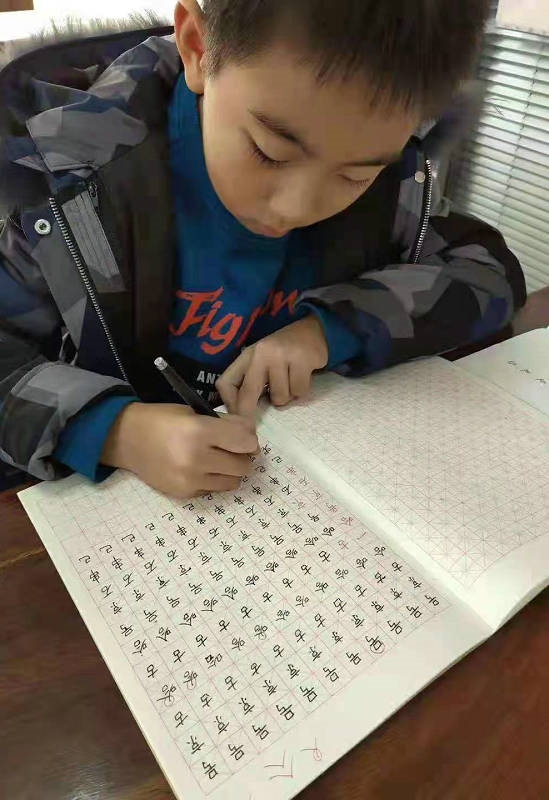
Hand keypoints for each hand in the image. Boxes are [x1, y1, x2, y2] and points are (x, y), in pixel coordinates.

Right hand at [101, 402, 257, 497]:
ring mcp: (189, 480)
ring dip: (230, 471)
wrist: (127, 439)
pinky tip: (199, 469)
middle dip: (242, 456)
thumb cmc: (163, 420)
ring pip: (232, 482)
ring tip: (217, 459)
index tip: (243, 437)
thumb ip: (225, 424)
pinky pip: (213, 490)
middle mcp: (195, 459)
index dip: (249, 440)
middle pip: (242, 465)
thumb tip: (251, 435)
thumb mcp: (195, 412)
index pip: (245, 442)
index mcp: (198, 431)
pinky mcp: (184, 494)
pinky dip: (212, 480)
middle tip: (232, 449)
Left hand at [217, 315, 328, 415]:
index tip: (236, 418)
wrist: (313, 331)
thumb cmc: (284, 352)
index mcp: (248, 355)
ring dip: (286, 397)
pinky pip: (298, 391)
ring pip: (279, 397)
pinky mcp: (303, 360)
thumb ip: (252, 381)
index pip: (226, 382)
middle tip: (253, 425)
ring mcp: (282, 355)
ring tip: (290, 383)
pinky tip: (303, 378)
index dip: (229, 404)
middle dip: (249, 412)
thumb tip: (241, 413)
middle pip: (249, 392)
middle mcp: (262, 353)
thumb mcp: (262, 361)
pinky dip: (301, 391)